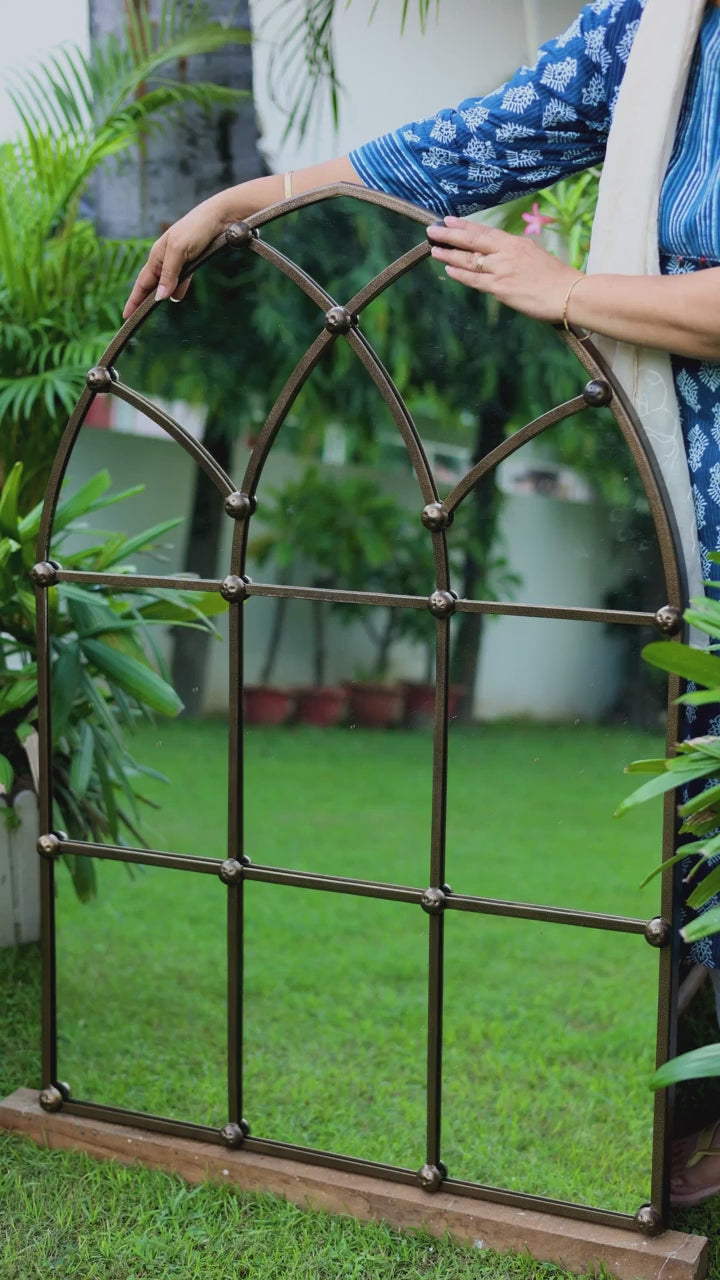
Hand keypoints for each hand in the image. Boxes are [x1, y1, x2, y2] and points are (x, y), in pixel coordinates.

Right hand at [122, 191, 235, 319]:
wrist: (218, 217)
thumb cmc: (196, 229)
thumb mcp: (179, 251)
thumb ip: (169, 275)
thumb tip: (159, 297)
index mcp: (157, 256)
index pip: (142, 283)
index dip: (134, 300)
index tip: (126, 316)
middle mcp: (164, 258)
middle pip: (151, 284)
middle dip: (143, 300)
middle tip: (135, 317)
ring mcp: (177, 259)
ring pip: (166, 283)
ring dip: (162, 295)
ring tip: (151, 309)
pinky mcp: (190, 260)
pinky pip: (181, 278)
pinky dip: (178, 288)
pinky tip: (177, 296)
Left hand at [427, 217, 580, 323]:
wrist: (569, 294)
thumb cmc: (557, 278)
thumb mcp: (536, 256)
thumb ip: (516, 254)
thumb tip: (501, 255)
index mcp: (516, 243)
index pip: (485, 231)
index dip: (465, 226)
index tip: (449, 220)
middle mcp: (506, 253)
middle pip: (473, 240)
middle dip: (450, 234)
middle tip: (432, 229)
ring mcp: (501, 269)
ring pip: (469, 259)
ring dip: (450, 254)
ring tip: (434, 249)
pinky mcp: (500, 288)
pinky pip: (474, 280)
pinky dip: (460, 274)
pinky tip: (448, 269)